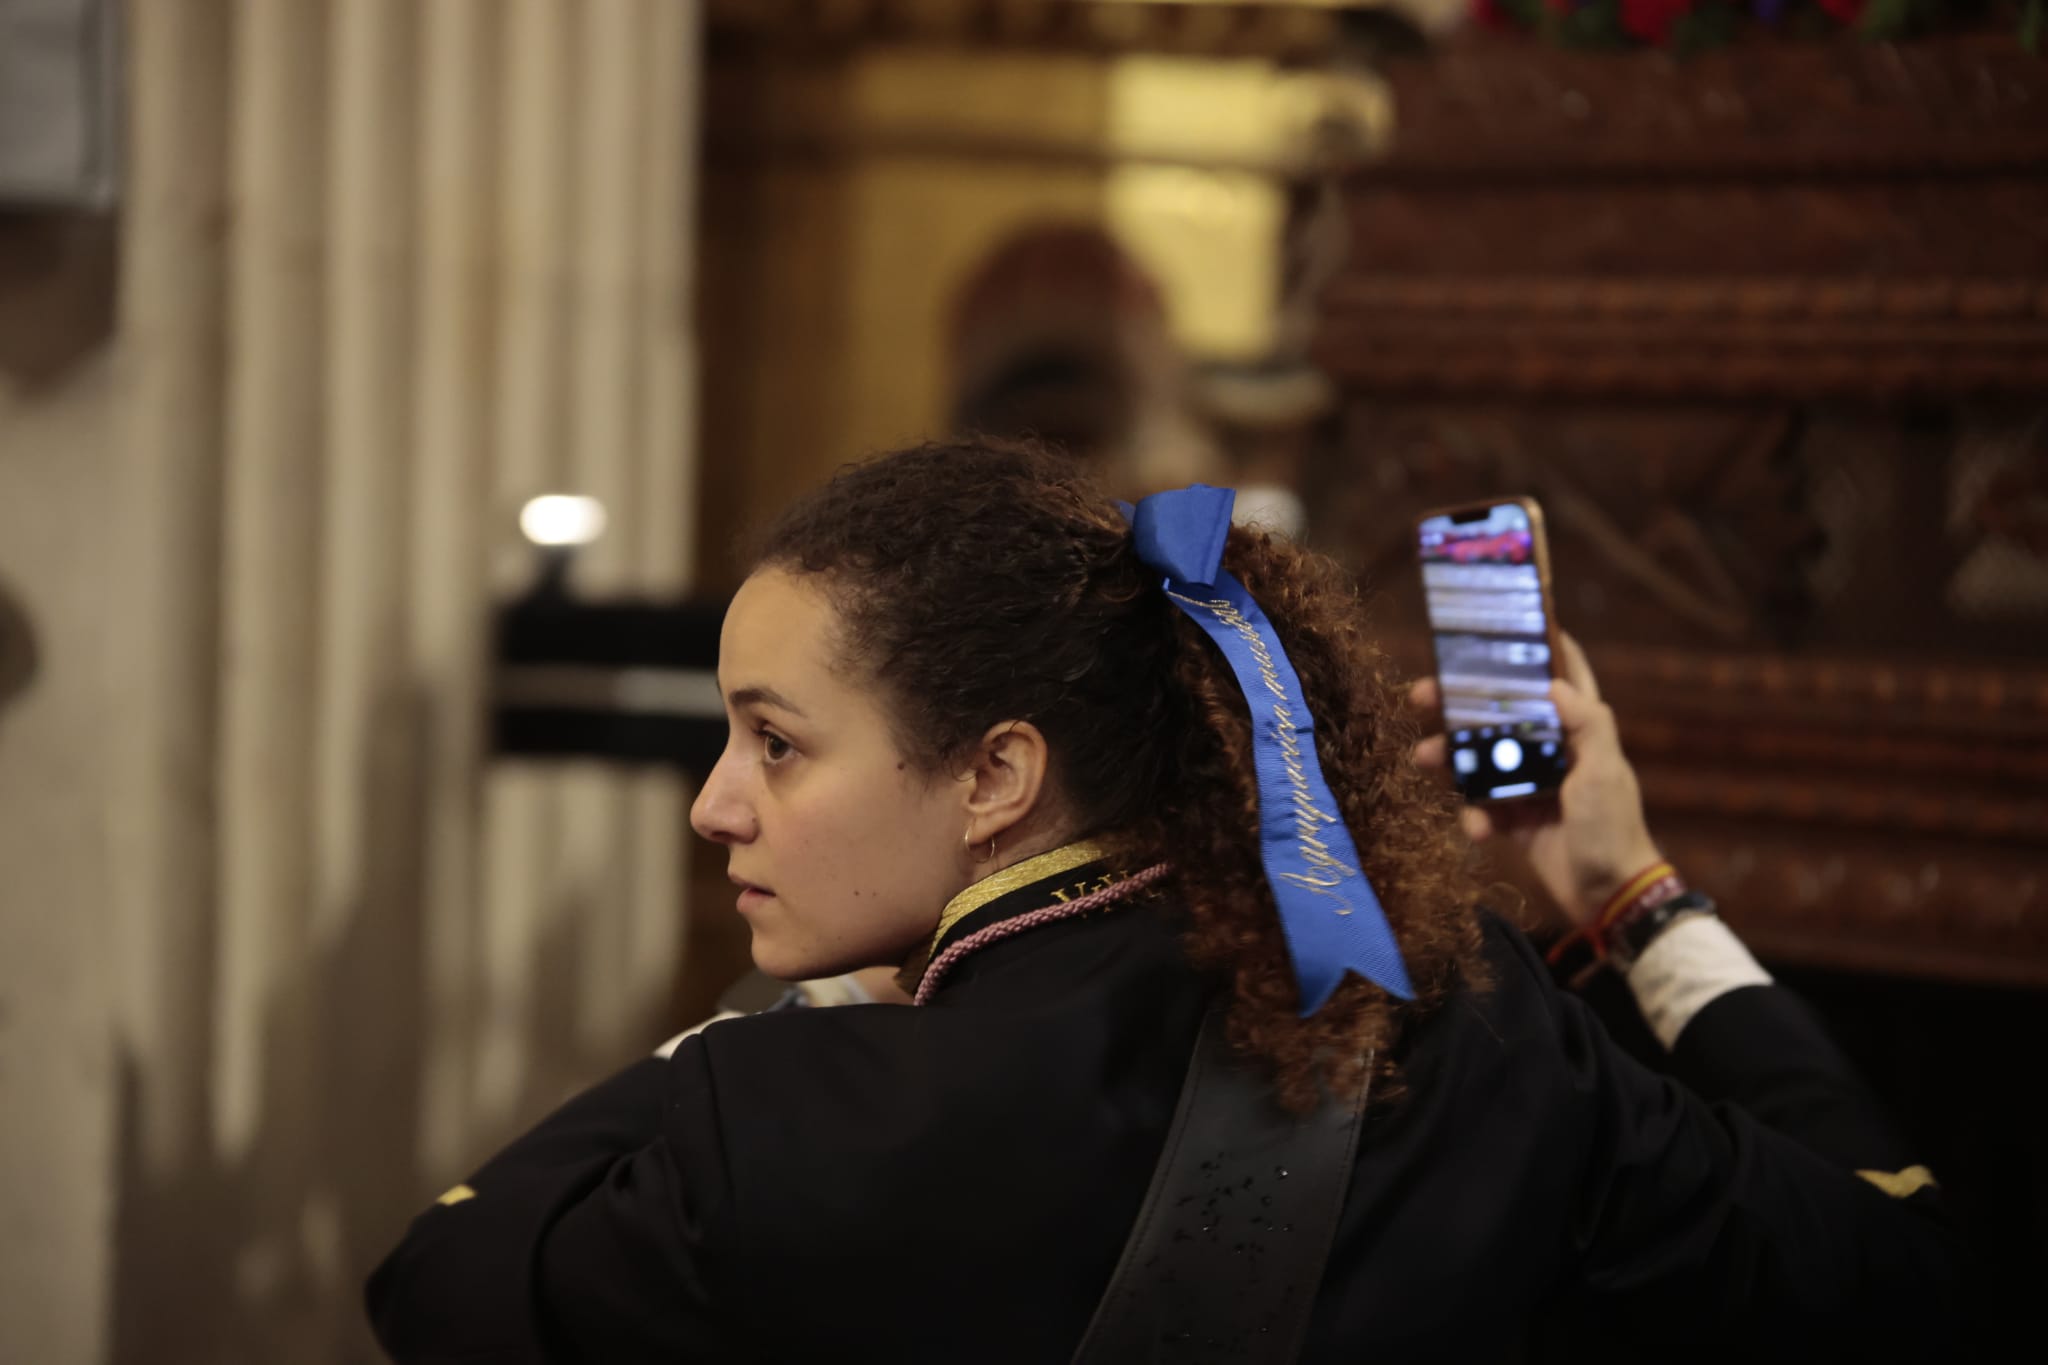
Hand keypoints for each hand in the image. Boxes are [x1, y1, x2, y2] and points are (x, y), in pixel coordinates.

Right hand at [1411, 634, 1662, 926]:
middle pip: (1500, 714)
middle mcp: (1551, 751)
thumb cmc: (1612, 828)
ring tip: (1423, 758)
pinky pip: (1481, 808)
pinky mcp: (1513, 820)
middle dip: (1459, 703)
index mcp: (1579, 732)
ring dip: (1449, 758)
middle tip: (1420, 693)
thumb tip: (1554, 681)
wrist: (1607, 895)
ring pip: (1478, 759)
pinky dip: (1473, 817)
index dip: (1542, 647)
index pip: (1564, 677)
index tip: (1506, 622)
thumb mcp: (1604, 773)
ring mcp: (1529, 785)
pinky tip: (1477, 829)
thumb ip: (1586, 725)